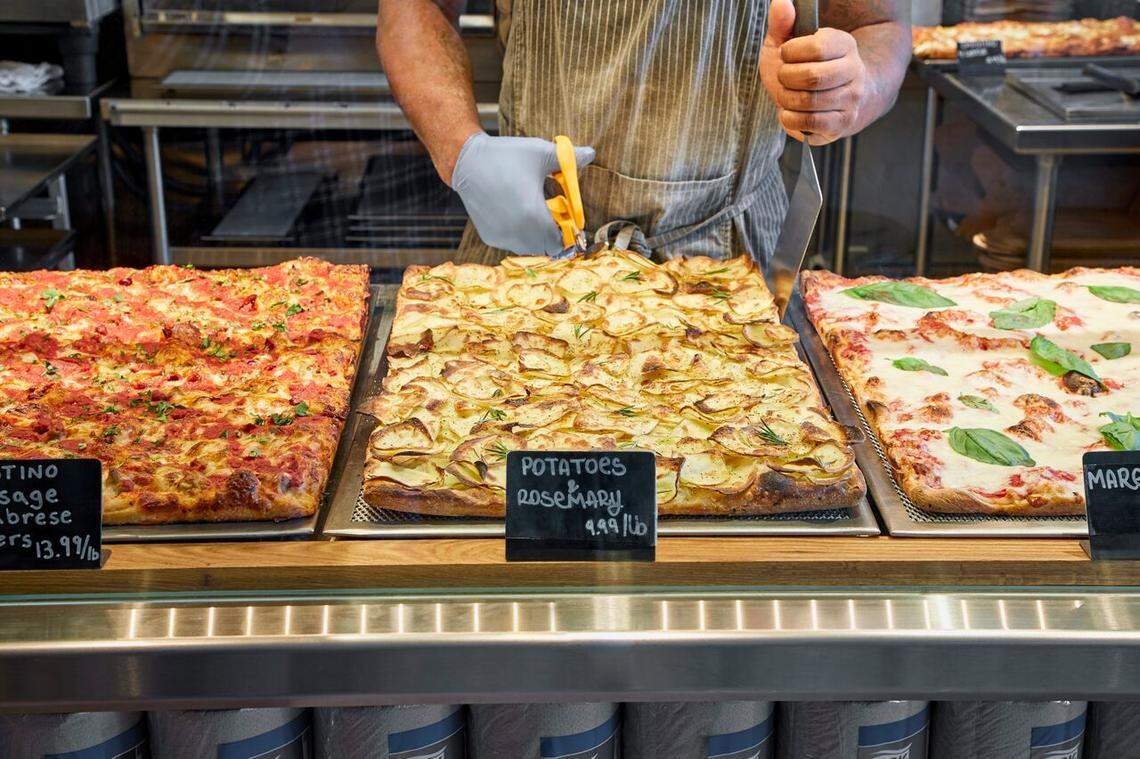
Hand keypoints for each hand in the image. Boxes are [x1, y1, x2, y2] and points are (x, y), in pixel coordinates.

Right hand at [450, 132, 595, 254]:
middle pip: (548, 248)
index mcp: (533, 215)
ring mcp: (502, 236)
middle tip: (555, 218)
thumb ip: (568, 159)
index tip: (570, 221)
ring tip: (536, 215)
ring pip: (530, 249)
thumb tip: (591, 153)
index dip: (570, 233)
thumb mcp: (539, 153)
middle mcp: (517, 232)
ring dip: (539, 238)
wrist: (467, 162)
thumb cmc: (505, 156)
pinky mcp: (490, 236)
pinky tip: (517, 215)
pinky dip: (520, 236)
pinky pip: (513, 243)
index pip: (562, 241)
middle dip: (555, 236)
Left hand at [760, 0, 867, 144]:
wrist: (836, 100)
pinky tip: (790, 113)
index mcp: (844, 44)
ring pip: (808, 102)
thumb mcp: (790, 44)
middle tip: (784, 78)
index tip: (787, 55)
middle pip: (811, 77)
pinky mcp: (843, 123)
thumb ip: (783, 23)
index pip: (816, 47)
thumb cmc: (806, 69)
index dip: (790, 53)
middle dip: (786, 79)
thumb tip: (781, 2)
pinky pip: (809, 123)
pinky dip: (790, 119)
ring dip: (786, 100)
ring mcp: (851, 99)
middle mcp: (854, 71)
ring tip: (787, 96)